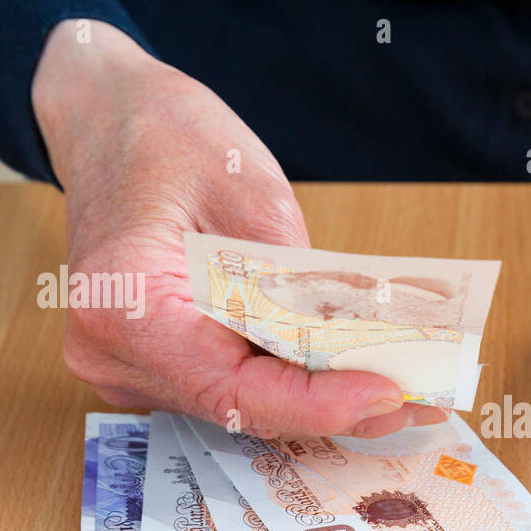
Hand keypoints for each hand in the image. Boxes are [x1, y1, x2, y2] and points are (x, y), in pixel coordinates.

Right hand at [32, 21, 445, 436]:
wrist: (108, 121)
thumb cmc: (167, 138)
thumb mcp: (253, 195)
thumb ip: (297, 283)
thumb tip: (360, 349)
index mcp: (125, 307)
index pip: (234, 390)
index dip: (318, 405)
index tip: (389, 394)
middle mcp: (115, 355)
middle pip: (244, 408)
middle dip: (337, 407)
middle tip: (421, 399)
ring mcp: (130, 368)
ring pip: (244, 406)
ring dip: (322, 401)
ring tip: (403, 388)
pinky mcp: (156, 367)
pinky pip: (233, 388)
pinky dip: (293, 383)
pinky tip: (350, 371)